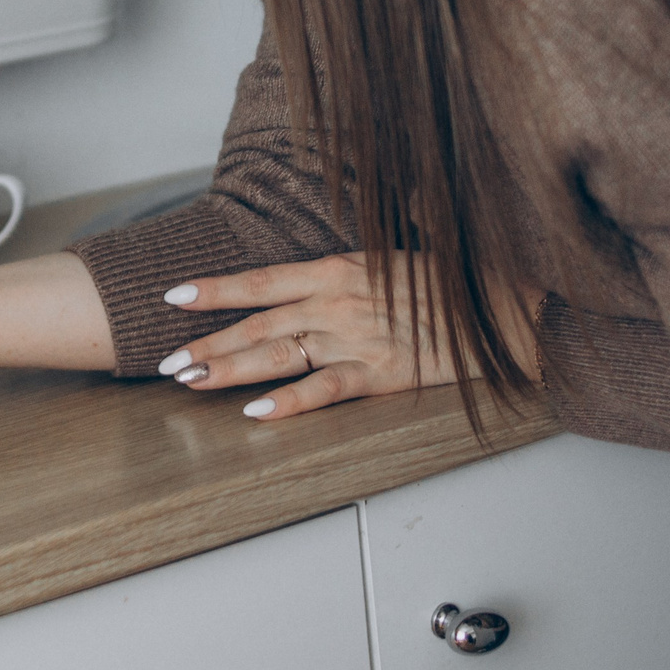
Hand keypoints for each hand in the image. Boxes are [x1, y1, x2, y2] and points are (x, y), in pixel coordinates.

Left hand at [156, 255, 542, 420]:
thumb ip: (349, 263)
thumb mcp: (395, 255)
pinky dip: (287, 402)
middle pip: (257, 324)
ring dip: (229, 370)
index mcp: (339, 268)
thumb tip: (310, 266)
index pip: (261, 280)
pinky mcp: (380, 374)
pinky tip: (254, 413)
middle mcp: (339, 301)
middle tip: (165, 361)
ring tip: (190, 382)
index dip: (214, 289)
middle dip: (206, 342)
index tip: (172, 296)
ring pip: (278, 356)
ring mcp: (357, 339)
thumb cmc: (451, 283)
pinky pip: (324, 390)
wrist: (503, 310)